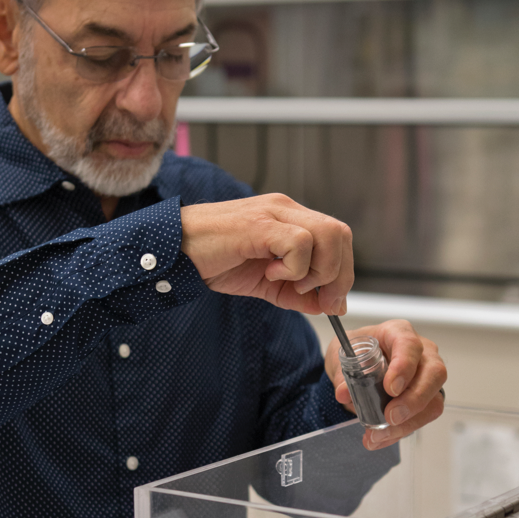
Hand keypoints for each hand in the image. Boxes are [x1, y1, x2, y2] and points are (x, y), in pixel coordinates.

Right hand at [180, 194, 353, 313]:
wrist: (175, 250)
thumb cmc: (213, 260)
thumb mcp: (265, 283)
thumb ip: (297, 294)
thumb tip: (329, 306)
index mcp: (291, 219)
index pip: (338, 237)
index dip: (343, 273)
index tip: (330, 302)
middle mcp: (286, 210)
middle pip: (340, 233)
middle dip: (338, 275)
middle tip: (316, 297)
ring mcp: (274, 213)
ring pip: (327, 235)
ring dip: (317, 270)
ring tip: (289, 281)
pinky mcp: (260, 224)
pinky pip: (299, 243)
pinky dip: (293, 268)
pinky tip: (270, 273)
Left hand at [325, 319, 446, 449]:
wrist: (359, 365)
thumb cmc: (357, 352)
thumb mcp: (341, 356)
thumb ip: (342, 373)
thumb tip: (344, 393)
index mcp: (398, 333)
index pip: (410, 345)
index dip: (404, 366)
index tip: (391, 388)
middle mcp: (422, 353)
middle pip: (433, 374)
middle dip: (413, 400)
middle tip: (390, 416)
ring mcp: (428, 376)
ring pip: (433, 401)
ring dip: (408, 423)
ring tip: (379, 435)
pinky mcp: (428, 399)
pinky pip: (423, 418)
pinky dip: (401, 431)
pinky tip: (381, 438)